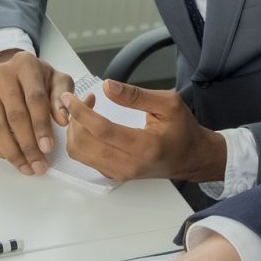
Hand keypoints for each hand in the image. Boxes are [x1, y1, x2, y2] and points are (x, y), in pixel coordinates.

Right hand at [0, 50, 74, 175]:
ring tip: (28, 168)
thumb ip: (62, 98)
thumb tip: (63, 121)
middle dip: (28, 145)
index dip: (41, 125)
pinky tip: (14, 160)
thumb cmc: (39, 79)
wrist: (10, 70)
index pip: (34, 98)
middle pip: (14, 116)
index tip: (49, 147)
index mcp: (24, 65)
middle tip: (40, 165)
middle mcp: (1, 76)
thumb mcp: (57, 80)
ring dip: (13, 153)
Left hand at [63, 80, 227, 181]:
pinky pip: (86, 158)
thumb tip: (106, 86)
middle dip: (75, 119)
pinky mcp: (114, 175)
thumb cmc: (183, 130)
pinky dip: (80, 140)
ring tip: (85, 110)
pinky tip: (89, 124)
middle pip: (84, 144)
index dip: (81, 112)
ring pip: (80, 153)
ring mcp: (120, 173)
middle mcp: (129, 165)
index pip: (102, 131)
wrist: (191, 158)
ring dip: (75, 129)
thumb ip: (136, 95)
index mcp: (145, 147)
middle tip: (81, 99)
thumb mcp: (168, 104)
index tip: (69, 97)